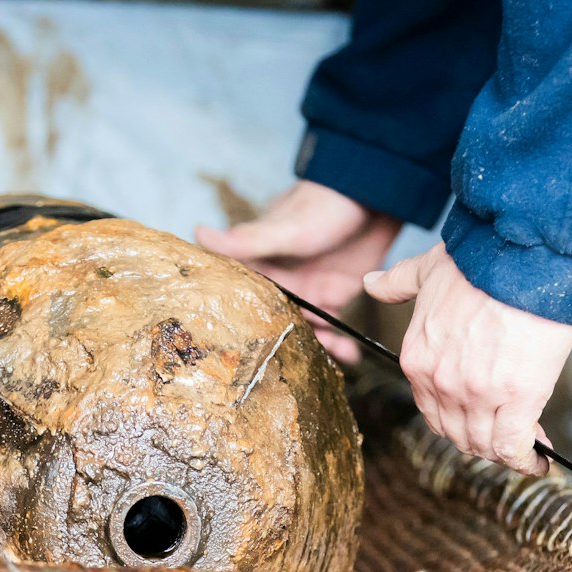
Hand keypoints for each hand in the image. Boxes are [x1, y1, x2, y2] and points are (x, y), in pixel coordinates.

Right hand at [195, 180, 401, 362]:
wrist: (373, 195)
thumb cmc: (323, 205)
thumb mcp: (284, 227)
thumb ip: (247, 240)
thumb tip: (198, 233)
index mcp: (261, 265)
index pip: (241, 299)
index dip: (238, 326)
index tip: (233, 356)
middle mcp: (281, 282)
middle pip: (272, 324)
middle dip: (277, 349)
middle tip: (281, 375)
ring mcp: (308, 291)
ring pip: (303, 331)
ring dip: (311, 351)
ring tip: (320, 368)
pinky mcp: (334, 296)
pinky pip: (333, 329)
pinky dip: (340, 346)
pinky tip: (349, 358)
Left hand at [366, 243, 571, 475]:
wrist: (523, 254)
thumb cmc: (482, 260)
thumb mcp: (427, 270)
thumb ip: (398, 283)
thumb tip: (371, 281)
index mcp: (417, 358)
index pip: (432, 410)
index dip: (458, 418)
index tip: (481, 414)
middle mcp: (440, 382)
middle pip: (457, 434)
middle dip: (480, 439)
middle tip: (507, 433)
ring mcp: (476, 393)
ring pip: (485, 444)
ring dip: (504, 451)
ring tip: (527, 446)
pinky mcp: (516, 398)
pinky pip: (513, 446)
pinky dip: (526, 459)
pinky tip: (540, 458)